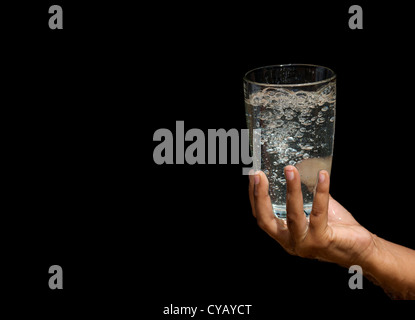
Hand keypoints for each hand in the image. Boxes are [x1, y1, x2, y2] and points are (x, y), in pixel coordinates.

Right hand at [249, 166, 375, 266]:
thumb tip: (302, 167)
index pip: (261, 216)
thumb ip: (306, 194)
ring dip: (291, 189)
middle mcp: (290, 242)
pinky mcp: (321, 241)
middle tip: (259, 174)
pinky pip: (318, 213)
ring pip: (292, 214)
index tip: (254, 175)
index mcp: (284, 235)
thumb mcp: (315, 210)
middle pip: (265, 219)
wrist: (362, 250)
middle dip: (260, 195)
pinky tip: (323, 176)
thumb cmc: (338, 230)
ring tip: (290, 170)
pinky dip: (320, 192)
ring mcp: (304, 243)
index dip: (254, 196)